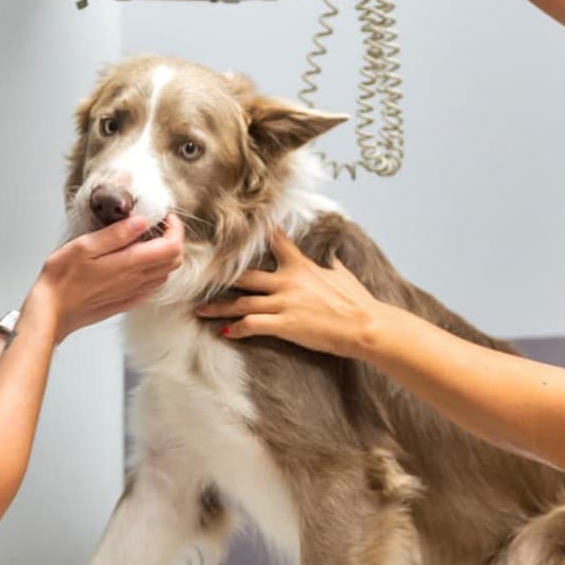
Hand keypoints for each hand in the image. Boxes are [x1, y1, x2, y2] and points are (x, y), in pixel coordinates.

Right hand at [29, 214, 184, 340]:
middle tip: (157, 225)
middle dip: (173, 239)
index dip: (175, 228)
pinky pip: (152, 286)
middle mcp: (137, 280)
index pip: (172, 247)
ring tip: (146, 240)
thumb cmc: (62, 278)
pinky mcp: (126, 302)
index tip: (165, 217)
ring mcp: (133, 293)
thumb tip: (141, 221)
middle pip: (174, 261)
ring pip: (165, 274)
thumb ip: (116, 234)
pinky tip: (136, 262)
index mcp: (130, 264)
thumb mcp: (85, 246)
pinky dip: (154, 271)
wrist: (52, 311)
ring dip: (164, 255)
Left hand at [194, 227, 381, 357]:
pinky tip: (225, 332)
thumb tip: (333, 258)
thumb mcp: (343, 276)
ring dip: (219, 307)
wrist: (364, 325)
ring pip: (241, 302)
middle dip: (221, 279)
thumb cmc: (357, 302)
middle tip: (202, 280)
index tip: (238, 232)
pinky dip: (236, 328)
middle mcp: (287, 281)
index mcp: (300, 266)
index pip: (275, 241)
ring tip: (201, 310)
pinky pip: (251, 325)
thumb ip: (332, 266)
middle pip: (245, 277)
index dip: (257, 234)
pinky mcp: (284, 324)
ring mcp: (283, 303)